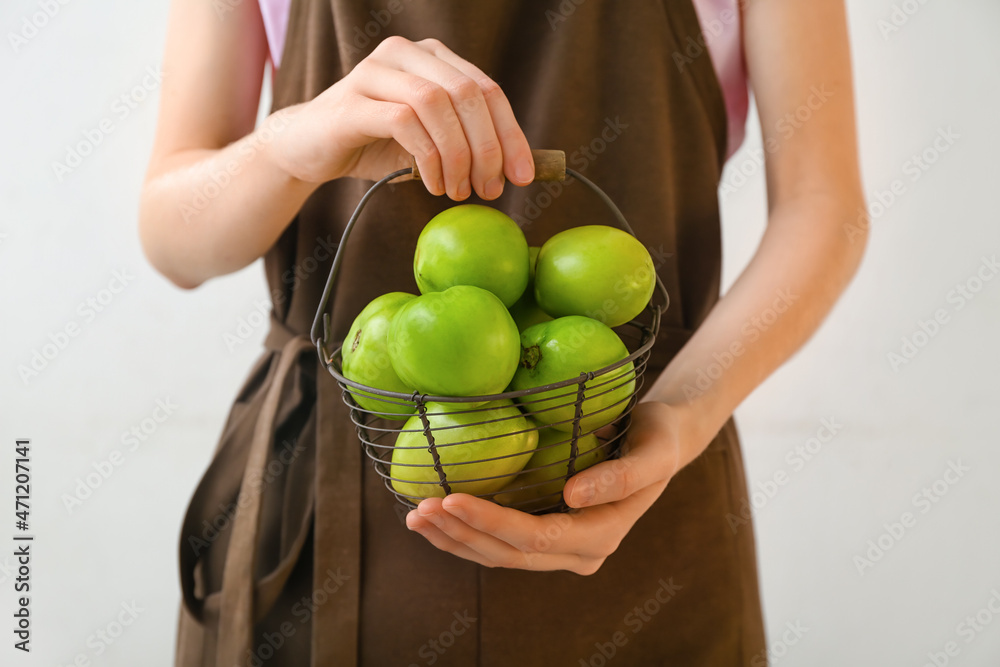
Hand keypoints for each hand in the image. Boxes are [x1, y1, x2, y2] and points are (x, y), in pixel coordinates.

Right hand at [266, 36, 534, 199]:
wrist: (307, 149)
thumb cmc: (373, 144)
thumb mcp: (429, 142)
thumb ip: (466, 142)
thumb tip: (518, 167)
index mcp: (431, 58)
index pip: (487, 89)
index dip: (511, 134)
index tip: (525, 176)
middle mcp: (406, 54)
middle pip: (468, 94)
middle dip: (488, 149)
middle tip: (491, 189)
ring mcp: (376, 72)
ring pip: (438, 104)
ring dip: (458, 155)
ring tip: (458, 190)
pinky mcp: (352, 101)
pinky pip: (405, 121)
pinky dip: (428, 157)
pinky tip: (431, 184)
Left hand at [406, 402, 704, 574]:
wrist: (662, 441)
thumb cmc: (658, 437)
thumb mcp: (653, 450)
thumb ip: (622, 477)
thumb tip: (571, 496)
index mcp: (602, 536)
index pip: (535, 537)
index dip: (490, 522)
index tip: (452, 497)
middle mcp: (580, 553)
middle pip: (509, 554)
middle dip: (460, 534)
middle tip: (419, 509)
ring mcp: (563, 549)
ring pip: (499, 556)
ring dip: (455, 539)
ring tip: (415, 516)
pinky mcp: (548, 536)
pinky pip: (501, 543)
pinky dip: (466, 533)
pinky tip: (437, 517)